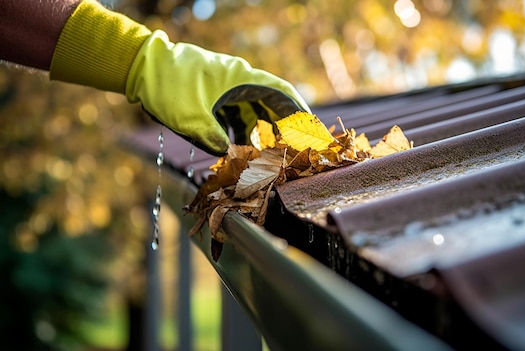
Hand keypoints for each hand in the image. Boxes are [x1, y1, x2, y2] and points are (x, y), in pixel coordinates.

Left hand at [126, 30, 309, 154]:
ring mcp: (226, 85)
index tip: (311, 131)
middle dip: (281, 128)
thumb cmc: (167, 87)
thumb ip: (215, 139)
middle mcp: (239, 79)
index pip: (282, 93)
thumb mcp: (191, 119)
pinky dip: (240, 129)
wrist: (140, 67)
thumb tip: (230, 156)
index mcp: (241, 79)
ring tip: (262, 155)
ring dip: (258, 132)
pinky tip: (236, 147)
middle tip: (288, 150)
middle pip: (270, 104)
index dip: (299, 113)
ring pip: (252, 110)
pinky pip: (235, 112)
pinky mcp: (214, 93)